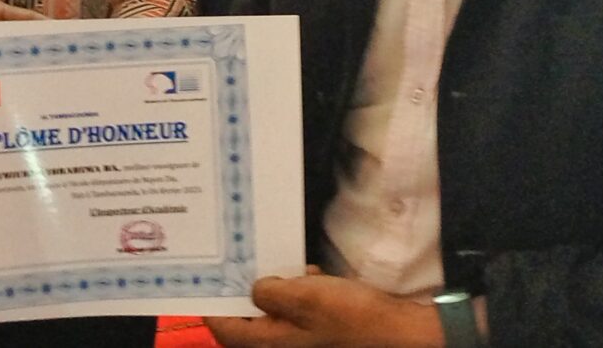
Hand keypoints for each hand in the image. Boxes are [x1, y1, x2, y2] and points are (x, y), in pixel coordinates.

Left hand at [205, 269, 445, 347]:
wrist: (394, 329)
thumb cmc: (349, 316)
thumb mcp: (304, 296)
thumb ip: (271, 292)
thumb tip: (255, 288)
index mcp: (270, 343)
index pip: (225, 328)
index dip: (213, 304)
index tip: (208, 279)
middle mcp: (280, 344)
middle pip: (246, 318)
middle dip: (248, 289)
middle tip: (247, 261)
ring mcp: (298, 338)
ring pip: (271, 310)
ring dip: (278, 286)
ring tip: (292, 270)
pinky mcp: (316, 328)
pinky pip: (294, 309)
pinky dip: (298, 290)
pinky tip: (312, 276)